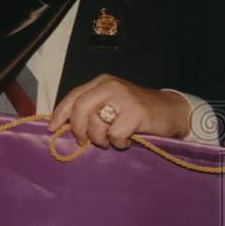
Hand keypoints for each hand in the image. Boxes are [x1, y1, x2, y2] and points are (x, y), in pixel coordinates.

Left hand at [47, 74, 190, 149]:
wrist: (172, 110)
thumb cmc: (136, 111)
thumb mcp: (111, 103)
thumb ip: (91, 109)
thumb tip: (63, 126)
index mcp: (101, 82)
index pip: (73, 96)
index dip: (60, 114)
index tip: (52, 128)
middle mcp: (110, 86)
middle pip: (80, 109)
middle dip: (77, 129)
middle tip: (83, 141)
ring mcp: (124, 98)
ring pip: (96, 123)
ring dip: (100, 139)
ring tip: (110, 139)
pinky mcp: (136, 112)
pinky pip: (115, 134)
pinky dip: (118, 142)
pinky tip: (127, 139)